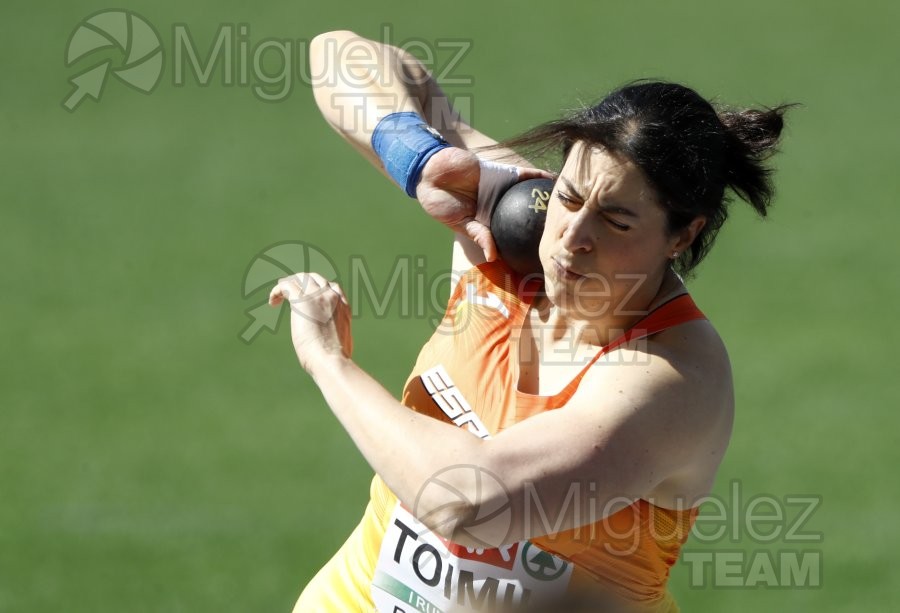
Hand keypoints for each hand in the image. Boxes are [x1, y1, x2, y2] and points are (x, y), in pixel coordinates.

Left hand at [268, 273, 352, 373]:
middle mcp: (332, 297)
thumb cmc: (335, 359)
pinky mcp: (302, 301)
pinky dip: (277, 290)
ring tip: (277, 297)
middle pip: (315, 278)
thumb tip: (331, 342)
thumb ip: (335, 333)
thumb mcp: (341, 341)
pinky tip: (272, 301)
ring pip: (300, 278)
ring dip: (288, 285)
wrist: (331, 359)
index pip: (331, 287)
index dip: (316, 290)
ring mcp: (318, 297)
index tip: (307, 299)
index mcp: (343, 306)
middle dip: (301, 282)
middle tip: (289, 293)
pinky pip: (287, 285)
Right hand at [416, 148, 553, 260]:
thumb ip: (478, 235)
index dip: (526, 245)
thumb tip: (493, 256)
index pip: (512, 237)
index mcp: (489, 223)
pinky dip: (539, 177)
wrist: (432, 171)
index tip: (544, 256)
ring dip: (546, 200)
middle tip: (564, 232)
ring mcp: (504, 191)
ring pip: (530, 196)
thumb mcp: (458, 222)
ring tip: (568, 207)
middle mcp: (501, 208)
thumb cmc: (440, 202)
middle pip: (526, 217)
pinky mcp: (504, 174)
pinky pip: (525, 176)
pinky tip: (555, 180)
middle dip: (543, 224)